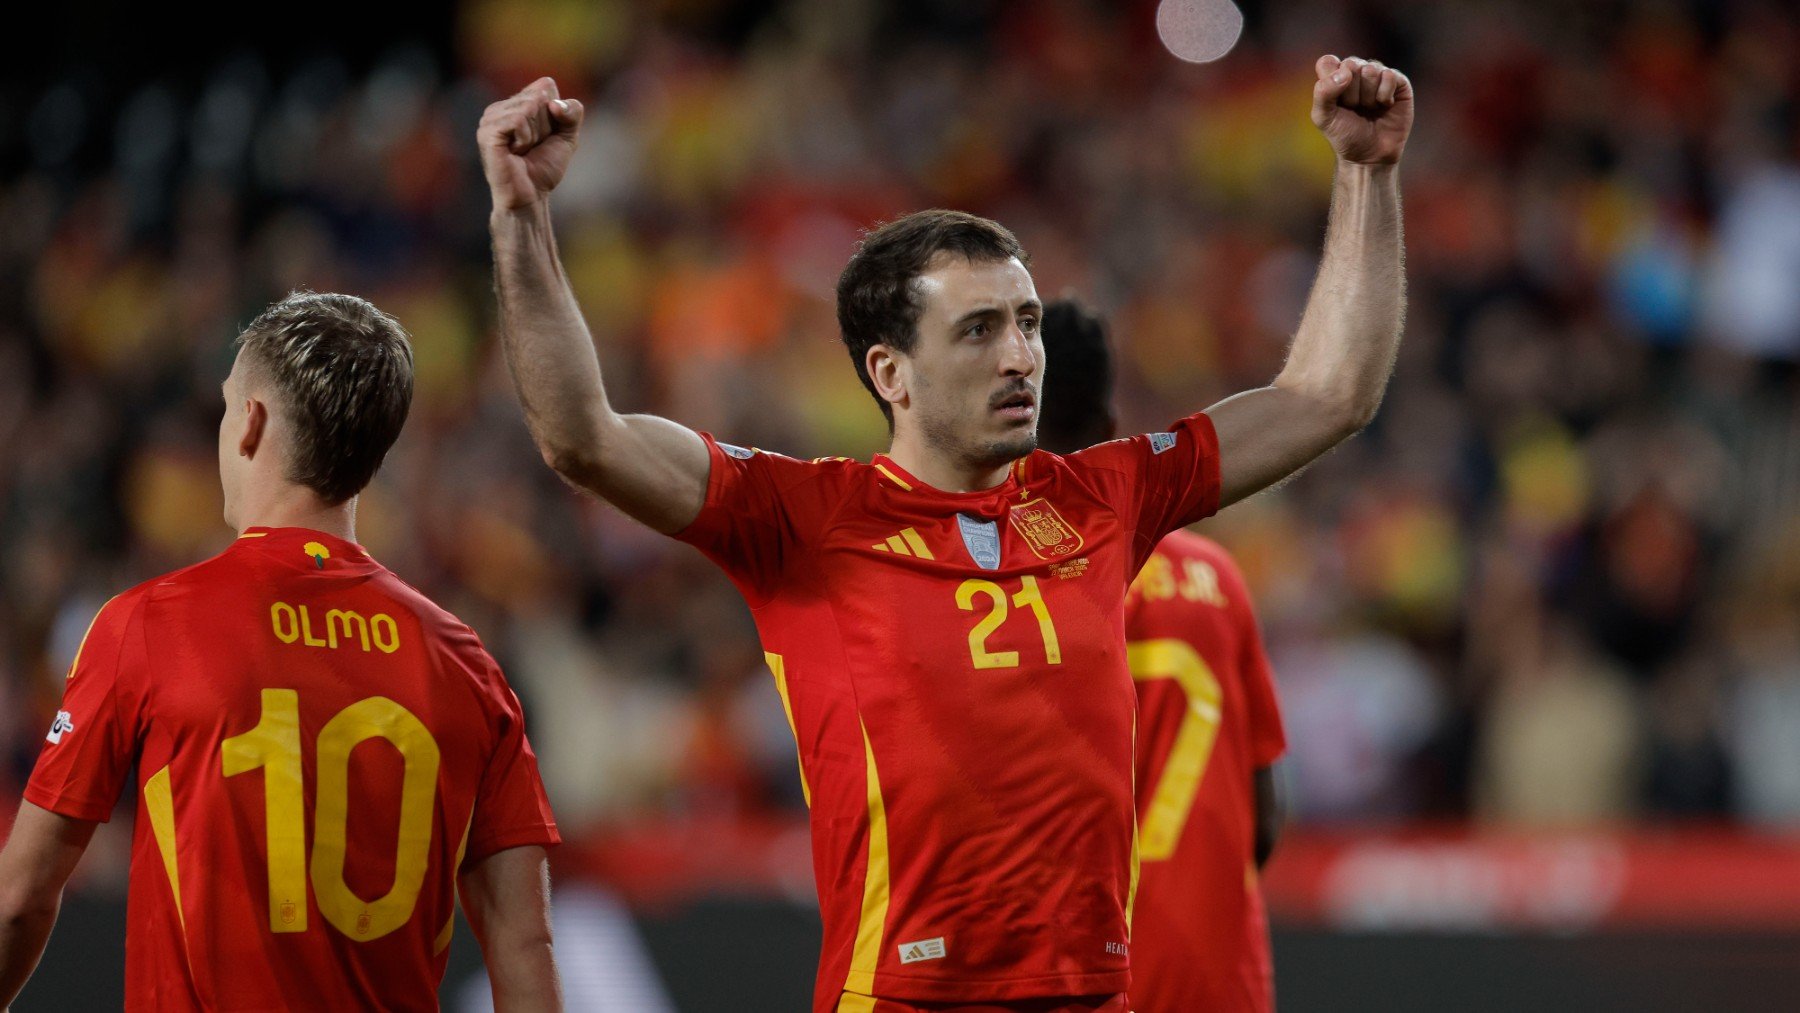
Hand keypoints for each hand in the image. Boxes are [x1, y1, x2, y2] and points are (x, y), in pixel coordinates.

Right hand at [479, 77, 584, 211]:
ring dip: (535, 134)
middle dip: (546, 125)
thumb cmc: (544, 167)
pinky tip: (516, 151)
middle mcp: (501, 106)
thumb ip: (572, 112)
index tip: (546, 134)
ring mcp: (491, 117)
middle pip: (540, 97)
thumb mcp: (568, 135)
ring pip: (529, 107)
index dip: (556, 112)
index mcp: (517, 102)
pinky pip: (518, 119)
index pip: (547, 86)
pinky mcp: (487, 131)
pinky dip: (525, 138)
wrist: (531, 195)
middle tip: (534, 146)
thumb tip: (554, 103)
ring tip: (524, 150)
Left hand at [1310, 55, 1413, 166]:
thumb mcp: (1323, 118)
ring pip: (1370, 70)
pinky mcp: (1398, 81)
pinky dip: (1384, 95)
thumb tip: (1346, 72)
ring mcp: (1378, 75)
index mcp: (1335, 77)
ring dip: (1367, 96)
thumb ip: (1323, 93)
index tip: (1335, 101)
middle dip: (1350, 94)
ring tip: (1369, 109)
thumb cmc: (1344, 135)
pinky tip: (1384, 106)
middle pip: (1351, 65)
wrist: (1369, 154)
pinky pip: (1389, 76)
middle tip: (1354, 109)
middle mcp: (1356, 72)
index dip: (1331, 81)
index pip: (1328, 62)